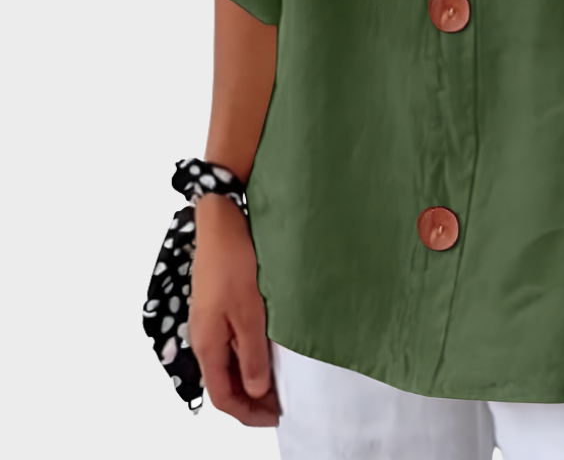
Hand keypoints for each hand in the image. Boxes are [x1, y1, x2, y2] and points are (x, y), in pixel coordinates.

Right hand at [189, 194, 279, 425]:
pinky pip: (232, 344)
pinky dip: (249, 356)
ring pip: (229, 364)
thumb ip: (251, 354)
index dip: (249, 413)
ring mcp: (210, 323)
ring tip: (279, 381)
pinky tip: (268, 350)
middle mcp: (204, 339)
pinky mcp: (219, 308)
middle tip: (282, 403)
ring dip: (251, 377)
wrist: (222, 224)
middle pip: (225, 383)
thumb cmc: (234, 264)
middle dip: (251, 400)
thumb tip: (255, 391)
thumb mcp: (249, 313)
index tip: (276, 416)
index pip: (224, 396)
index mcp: (207, 345)